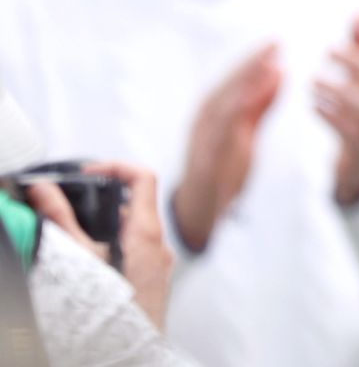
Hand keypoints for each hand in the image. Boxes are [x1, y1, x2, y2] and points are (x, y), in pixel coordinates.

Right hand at [31, 162, 174, 332]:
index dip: (116, 166)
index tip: (89, 172)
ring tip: (77, 237)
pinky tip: (92, 264)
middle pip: (136, 205)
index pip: (143, 177)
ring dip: (107, 228)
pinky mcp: (155, 281)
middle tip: (74, 207)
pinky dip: (116, 249)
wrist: (129, 353)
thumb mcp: (78, 258)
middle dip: (103, 202)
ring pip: (135, 232)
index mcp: (146, 232)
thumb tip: (43, 190)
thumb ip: (60, 219)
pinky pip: (138, 254)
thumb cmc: (110, 310)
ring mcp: (160, 264)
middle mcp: (160, 245)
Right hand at [172, 43, 281, 252]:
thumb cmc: (224, 167)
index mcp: (218, 109)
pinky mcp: (205, 155)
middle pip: (229, 84)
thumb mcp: (248, 130)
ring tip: (268, 63)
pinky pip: (218, 131)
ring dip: (244, 81)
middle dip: (252, 62)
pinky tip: (248, 99)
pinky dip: (232, 112)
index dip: (256, 58)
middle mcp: (207, 117)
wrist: (201, 208)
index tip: (278, 40)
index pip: (238, 78)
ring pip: (223, 101)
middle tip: (276, 42)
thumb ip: (262, 103)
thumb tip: (280, 70)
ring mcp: (203, 135)